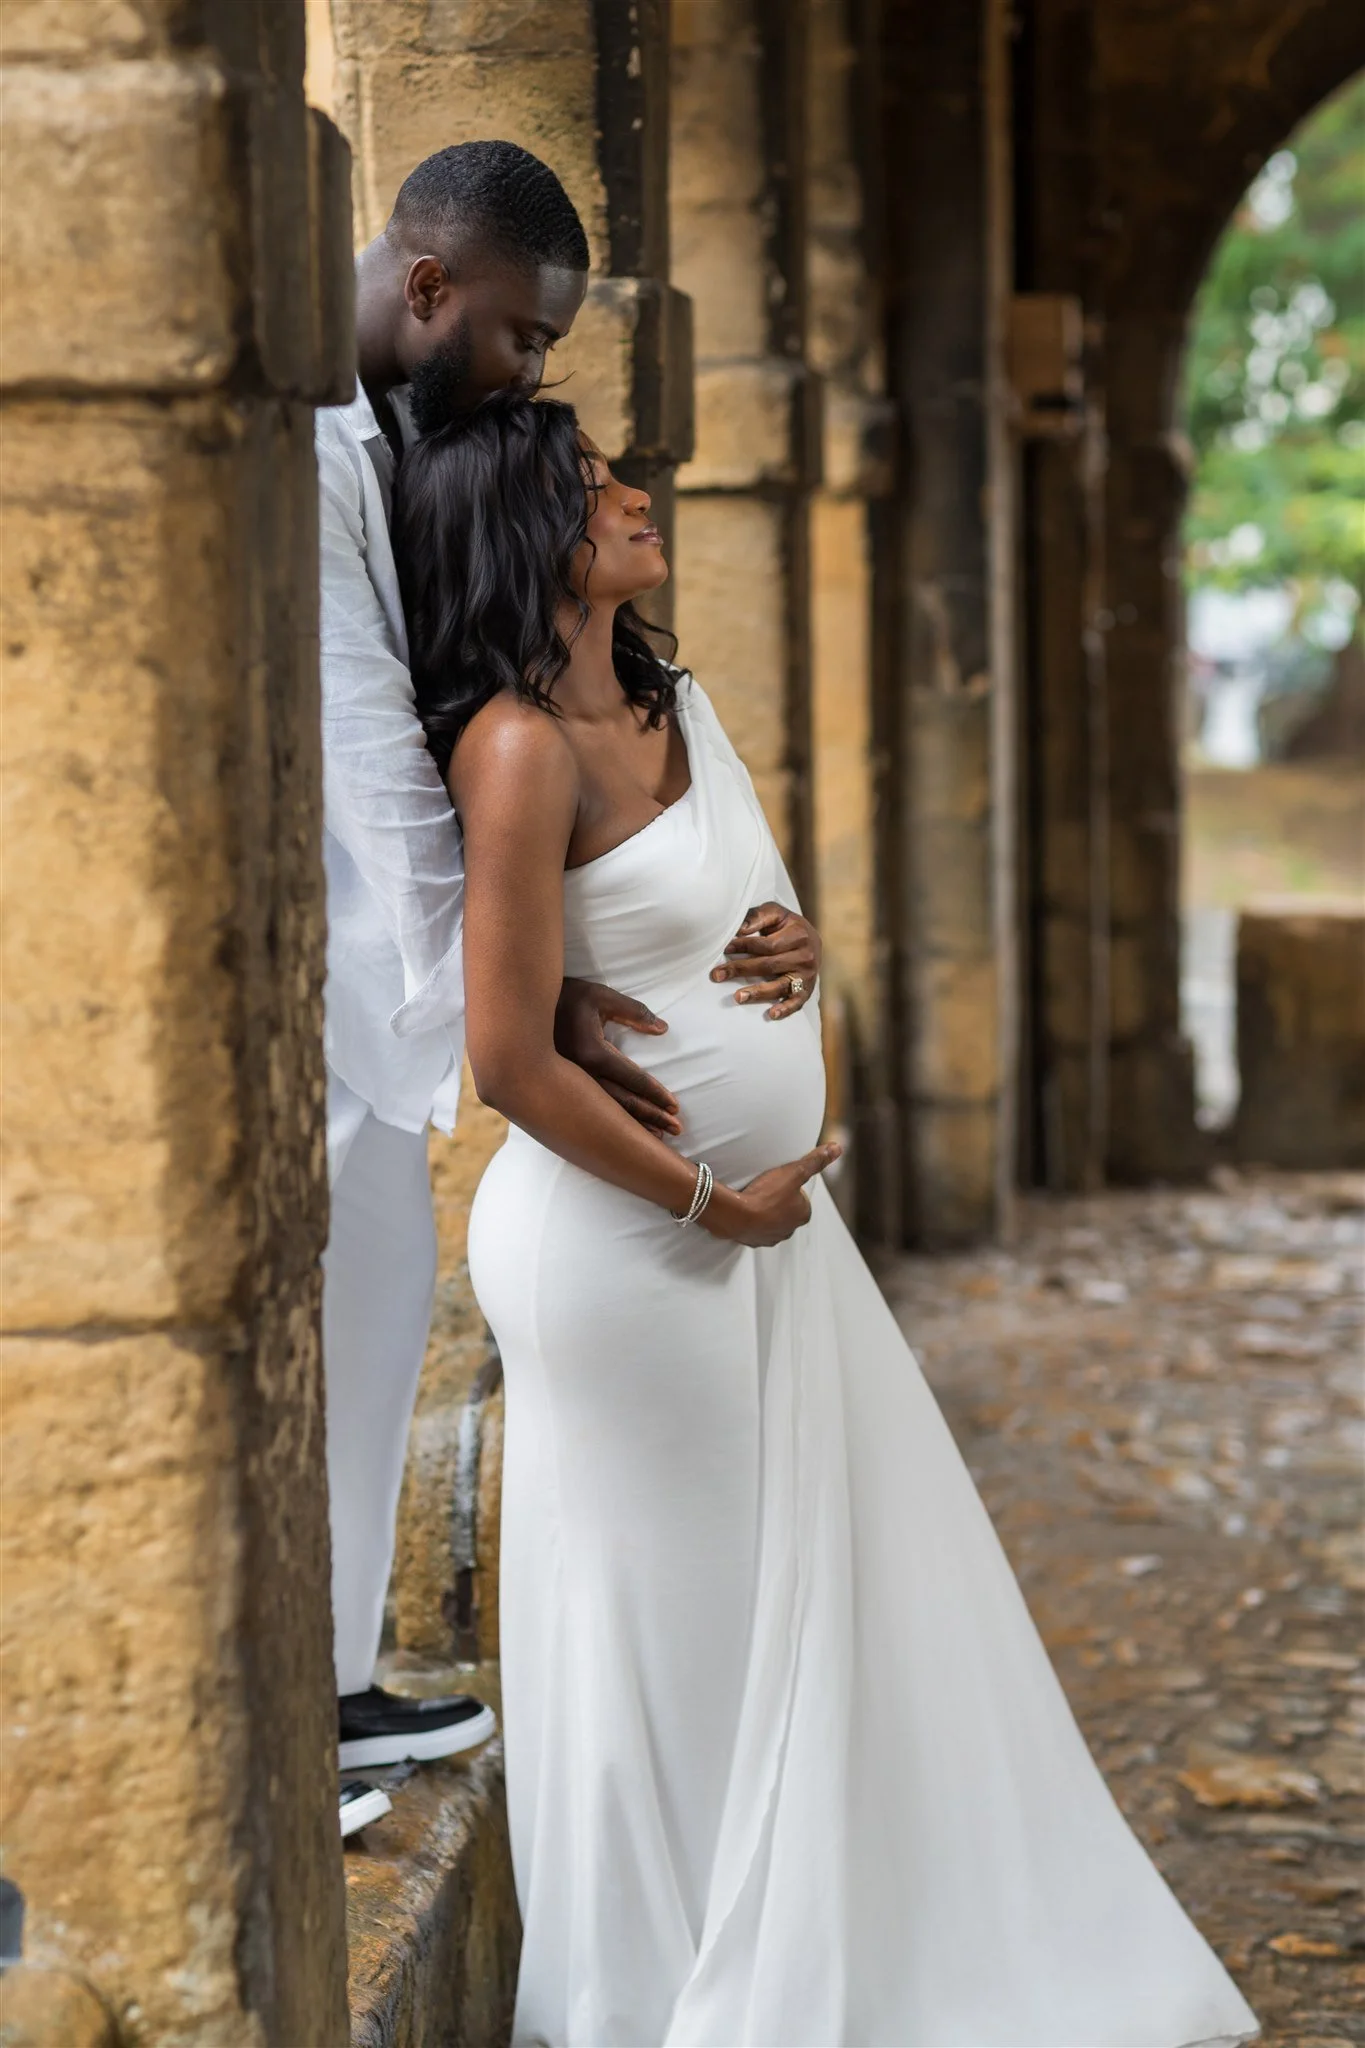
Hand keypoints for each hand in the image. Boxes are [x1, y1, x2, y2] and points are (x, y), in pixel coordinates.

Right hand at [554, 978, 681, 1136]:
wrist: (519, 1009)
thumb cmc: (565, 997)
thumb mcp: (600, 997)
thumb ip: (634, 1012)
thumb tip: (662, 1029)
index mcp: (592, 1053)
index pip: (632, 1078)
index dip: (656, 1093)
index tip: (675, 1106)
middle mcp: (580, 1075)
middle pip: (623, 1103)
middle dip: (652, 1117)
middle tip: (677, 1129)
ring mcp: (568, 1084)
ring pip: (606, 1113)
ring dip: (634, 1125)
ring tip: (658, 1136)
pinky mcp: (560, 1088)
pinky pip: (591, 1109)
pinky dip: (611, 1123)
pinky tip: (623, 1132)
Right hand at [703, 1141, 841, 1246]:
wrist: (737, 1215)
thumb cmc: (765, 1196)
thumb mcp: (794, 1171)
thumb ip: (815, 1161)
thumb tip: (835, 1149)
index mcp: (803, 1214)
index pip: (802, 1199)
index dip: (791, 1187)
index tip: (781, 1180)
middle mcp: (789, 1230)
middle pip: (787, 1211)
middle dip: (778, 1201)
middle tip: (766, 1188)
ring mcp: (771, 1237)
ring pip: (770, 1221)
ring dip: (764, 1212)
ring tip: (754, 1198)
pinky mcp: (753, 1241)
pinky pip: (754, 1229)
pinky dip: (751, 1221)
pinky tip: (745, 1210)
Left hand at [710, 902, 820, 1018]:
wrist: (811, 938)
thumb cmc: (786, 925)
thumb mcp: (775, 913)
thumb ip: (757, 917)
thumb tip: (737, 929)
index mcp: (798, 934)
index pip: (766, 944)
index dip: (744, 946)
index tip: (725, 949)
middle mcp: (805, 955)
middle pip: (769, 965)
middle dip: (741, 969)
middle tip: (717, 975)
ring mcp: (807, 974)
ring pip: (780, 985)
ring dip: (758, 992)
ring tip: (738, 997)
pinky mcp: (808, 989)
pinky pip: (797, 1002)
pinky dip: (785, 1009)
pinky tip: (771, 1014)